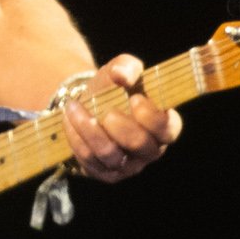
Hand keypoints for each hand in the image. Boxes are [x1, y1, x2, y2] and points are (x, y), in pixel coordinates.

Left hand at [61, 53, 183, 183]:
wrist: (87, 105)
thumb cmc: (112, 89)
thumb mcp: (119, 70)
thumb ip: (126, 66)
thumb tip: (122, 75)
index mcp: (163, 126)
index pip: (168, 129)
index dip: (152, 117)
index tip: (134, 99)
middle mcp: (149, 149)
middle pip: (140, 145)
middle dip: (120, 126)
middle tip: (107, 111)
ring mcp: (128, 164)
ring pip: (111, 154)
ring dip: (89, 129)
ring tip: (74, 108)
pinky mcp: (106, 173)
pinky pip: (90, 160)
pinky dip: (77, 138)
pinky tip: (71, 121)